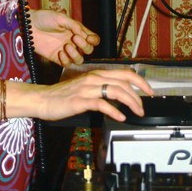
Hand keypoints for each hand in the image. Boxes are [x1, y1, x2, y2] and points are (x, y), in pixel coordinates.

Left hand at [29, 9, 99, 66]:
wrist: (29, 25)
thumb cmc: (44, 18)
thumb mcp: (60, 18)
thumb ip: (74, 26)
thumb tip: (84, 35)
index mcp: (77, 31)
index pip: (92, 39)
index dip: (94, 40)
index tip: (88, 38)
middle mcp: (73, 42)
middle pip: (88, 50)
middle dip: (84, 46)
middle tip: (74, 38)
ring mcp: (66, 51)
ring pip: (80, 60)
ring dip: (76, 54)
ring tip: (66, 46)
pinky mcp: (56, 58)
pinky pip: (67, 64)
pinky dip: (66, 60)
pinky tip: (60, 53)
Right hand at [35, 68, 153, 121]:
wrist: (42, 99)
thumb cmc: (63, 95)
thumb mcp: (85, 88)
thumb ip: (101, 89)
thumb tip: (119, 96)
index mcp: (96, 74)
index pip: (124, 73)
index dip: (140, 81)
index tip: (149, 90)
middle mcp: (93, 78)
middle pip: (124, 81)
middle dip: (139, 94)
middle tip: (145, 106)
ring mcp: (87, 89)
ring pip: (116, 91)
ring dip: (131, 102)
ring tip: (137, 112)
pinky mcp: (80, 100)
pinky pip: (102, 104)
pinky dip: (114, 110)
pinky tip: (120, 117)